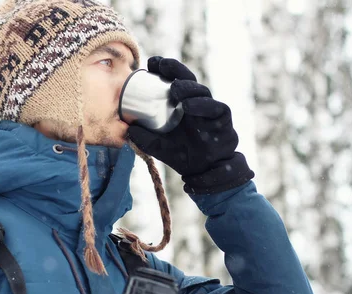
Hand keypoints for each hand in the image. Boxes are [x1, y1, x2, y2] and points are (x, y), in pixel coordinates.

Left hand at [128, 56, 253, 193]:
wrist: (204, 171)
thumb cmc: (182, 154)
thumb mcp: (159, 147)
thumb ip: (145, 139)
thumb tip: (128, 130)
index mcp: (180, 103)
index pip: (172, 80)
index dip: (163, 69)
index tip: (150, 63)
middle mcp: (196, 102)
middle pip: (187, 79)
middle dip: (174, 69)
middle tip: (161, 64)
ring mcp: (210, 109)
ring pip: (201, 91)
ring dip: (188, 87)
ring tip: (175, 88)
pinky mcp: (222, 119)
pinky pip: (215, 108)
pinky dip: (203, 105)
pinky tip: (189, 106)